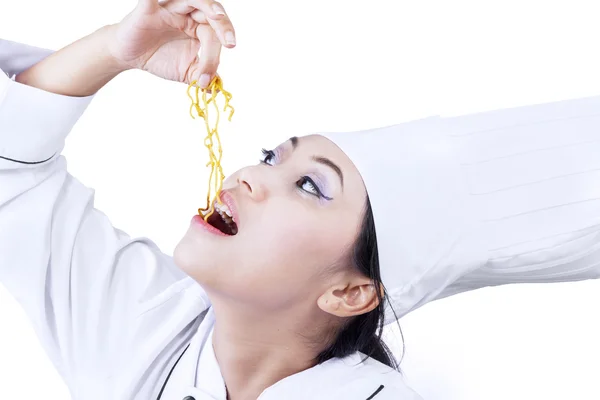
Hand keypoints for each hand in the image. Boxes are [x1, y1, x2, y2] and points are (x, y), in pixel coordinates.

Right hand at [108, 0, 235, 86]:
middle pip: (211, 14)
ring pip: (193, 0)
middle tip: (230, 44)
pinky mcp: (149, 9)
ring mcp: (170, 8)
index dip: (215, 57)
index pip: (214, 36)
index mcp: (199, 28)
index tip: (207, 79)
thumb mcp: (184, 71)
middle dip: (224, 27)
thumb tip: (215, 88)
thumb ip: (201, 76)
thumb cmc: (159, 58)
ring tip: (218, 15)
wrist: (130, 56)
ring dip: (208, 6)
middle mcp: (188, 14)